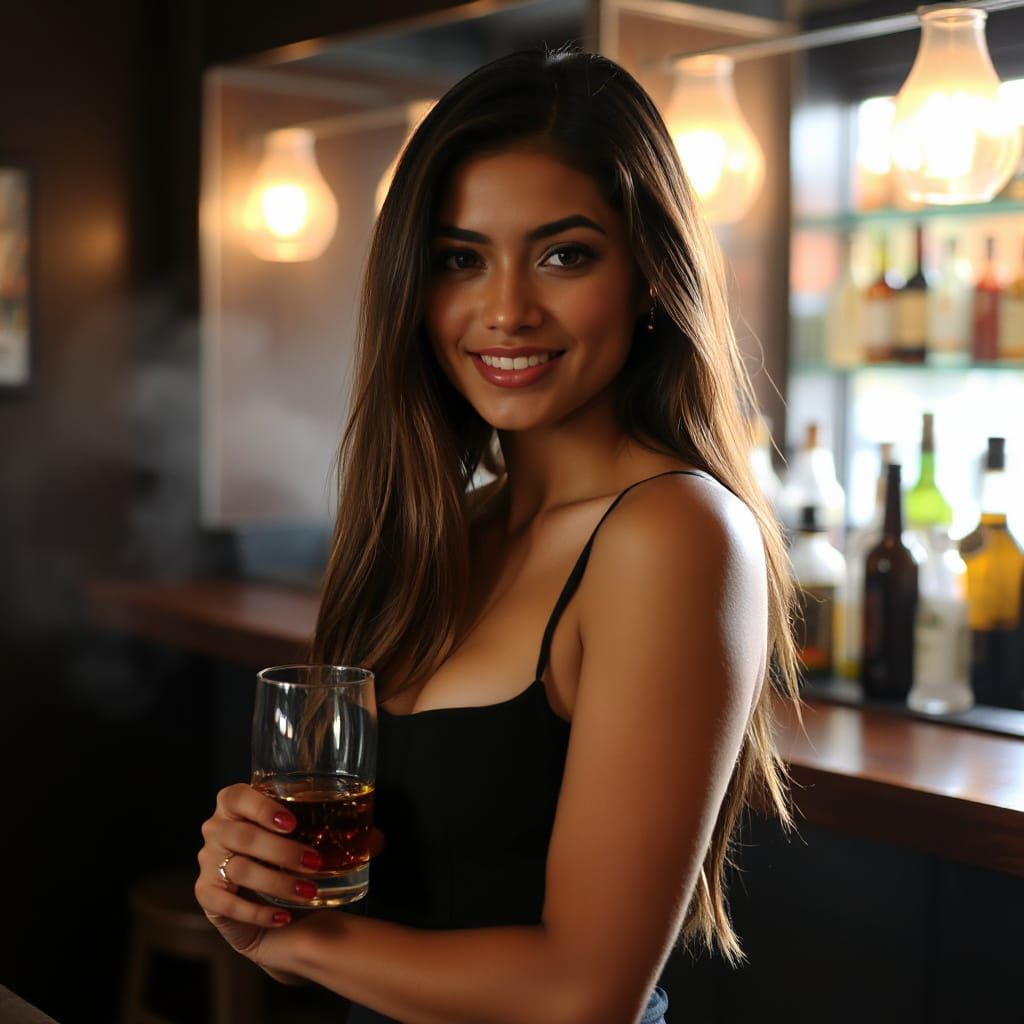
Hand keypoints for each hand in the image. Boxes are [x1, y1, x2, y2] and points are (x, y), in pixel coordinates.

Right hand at [195, 782, 385, 963]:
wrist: (272, 904)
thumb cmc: (291, 859)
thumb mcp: (315, 840)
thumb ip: (345, 834)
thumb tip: (377, 839)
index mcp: (237, 804)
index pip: (237, 796)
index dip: (261, 807)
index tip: (292, 823)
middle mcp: (217, 828)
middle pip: (241, 835)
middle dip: (281, 851)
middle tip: (315, 864)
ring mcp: (208, 862)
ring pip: (238, 868)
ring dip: (277, 883)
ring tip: (309, 893)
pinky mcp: (206, 895)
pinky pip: (226, 902)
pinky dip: (258, 911)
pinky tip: (284, 916)